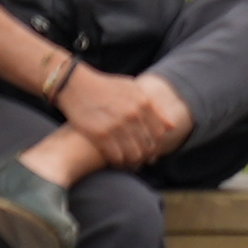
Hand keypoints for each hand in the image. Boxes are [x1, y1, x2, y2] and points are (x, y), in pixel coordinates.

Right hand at [51, 58, 180, 160]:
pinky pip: (116, 156)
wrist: (75, 84)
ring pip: (134, 154)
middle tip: (142, 160)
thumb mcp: (132, 88)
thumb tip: (171, 126)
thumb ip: (153, 106)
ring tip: (131, 162)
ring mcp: (116, 126)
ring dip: (134, 161)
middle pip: (148, 146)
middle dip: (147, 156)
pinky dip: (119, 162)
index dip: (157, 144)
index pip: (159, 133)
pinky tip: (117, 161)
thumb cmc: (105, 86)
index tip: (153, 149)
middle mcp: (132, 115)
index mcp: (143, 102)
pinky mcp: (100, 135)